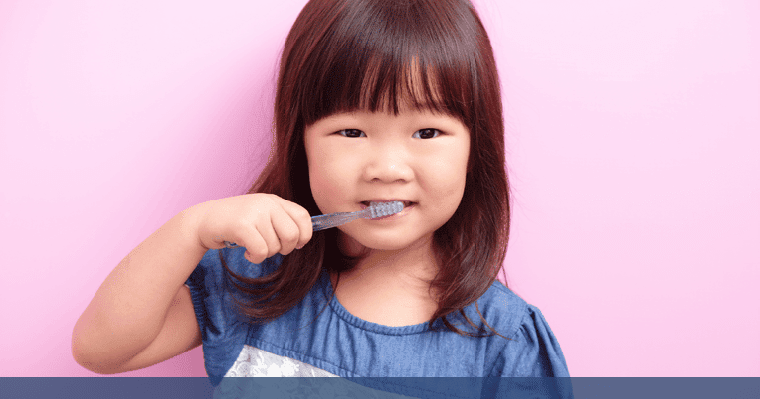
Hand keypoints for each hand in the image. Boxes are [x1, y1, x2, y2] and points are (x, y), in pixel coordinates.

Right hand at [192, 194, 312, 263]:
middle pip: (292, 235)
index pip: (303, 217)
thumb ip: (281, 221)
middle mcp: (267, 203)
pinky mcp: (242, 225)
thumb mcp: (261, 215)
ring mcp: (254, 213)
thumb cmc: (235, 222)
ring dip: (265, 254)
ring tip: (252, 247)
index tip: (296, 244)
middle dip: (285, 249)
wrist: (203, 220)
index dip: (304, 235)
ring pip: (275, 247)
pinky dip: (256, 258)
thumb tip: (302, 239)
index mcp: (275, 200)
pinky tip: (247, 253)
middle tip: (271, 249)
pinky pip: (261, 251)